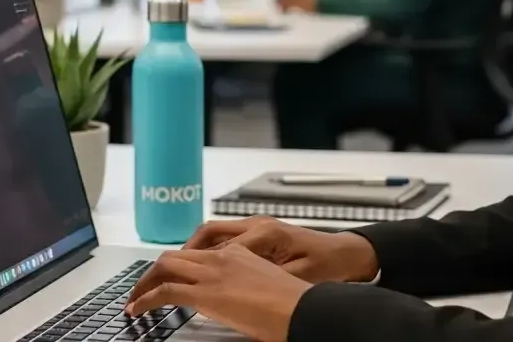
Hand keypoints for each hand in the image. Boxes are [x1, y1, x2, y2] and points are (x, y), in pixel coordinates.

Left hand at [125, 245, 308, 341]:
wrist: (302, 308)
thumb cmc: (295, 303)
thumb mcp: (268, 286)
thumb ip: (247, 286)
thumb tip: (238, 301)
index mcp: (239, 252)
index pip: (199, 253)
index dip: (179, 267)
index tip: (170, 279)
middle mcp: (222, 256)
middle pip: (176, 256)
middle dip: (154, 272)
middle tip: (143, 288)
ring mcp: (212, 272)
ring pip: (165, 267)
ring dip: (145, 283)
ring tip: (135, 299)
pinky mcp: (205, 292)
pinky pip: (164, 291)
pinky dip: (145, 299)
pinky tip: (137, 310)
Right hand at [184, 217, 379, 284]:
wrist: (349, 254)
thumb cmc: (329, 264)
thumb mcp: (297, 277)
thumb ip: (264, 278)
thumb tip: (232, 286)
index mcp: (265, 233)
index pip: (217, 248)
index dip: (195, 266)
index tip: (175, 281)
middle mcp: (257, 226)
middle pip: (208, 233)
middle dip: (183, 254)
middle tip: (162, 274)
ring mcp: (258, 228)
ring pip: (214, 234)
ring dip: (193, 251)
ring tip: (175, 271)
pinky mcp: (261, 236)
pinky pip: (225, 240)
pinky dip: (208, 252)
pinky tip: (203, 269)